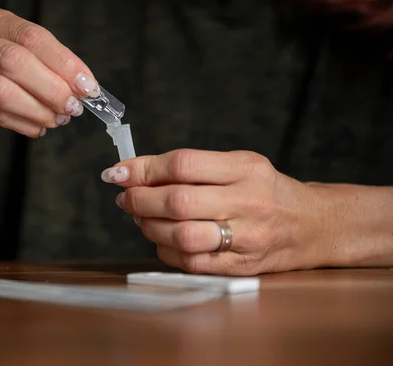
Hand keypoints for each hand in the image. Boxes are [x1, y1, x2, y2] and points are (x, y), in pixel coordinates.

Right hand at [0, 8, 99, 145]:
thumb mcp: (14, 55)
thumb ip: (46, 65)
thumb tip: (83, 86)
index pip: (32, 37)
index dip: (64, 62)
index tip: (87, 85)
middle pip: (15, 61)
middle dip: (52, 88)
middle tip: (73, 107)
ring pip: (2, 91)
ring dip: (38, 109)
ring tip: (57, 119)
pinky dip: (24, 124)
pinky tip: (38, 128)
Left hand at [101, 149, 337, 275]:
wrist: (313, 225)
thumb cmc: (266, 191)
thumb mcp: (238, 165)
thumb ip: (192, 167)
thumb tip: (135, 172)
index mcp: (246, 168)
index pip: (183, 164)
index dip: (143, 169)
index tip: (118, 171)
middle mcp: (249, 202)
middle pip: (178, 202)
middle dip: (139, 200)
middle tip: (125, 197)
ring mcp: (247, 238)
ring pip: (182, 236)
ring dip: (149, 226)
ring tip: (141, 217)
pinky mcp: (242, 267)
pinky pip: (192, 262)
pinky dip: (166, 250)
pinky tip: (162, 239)